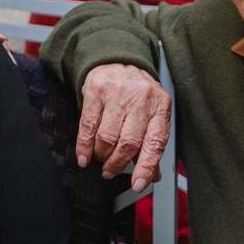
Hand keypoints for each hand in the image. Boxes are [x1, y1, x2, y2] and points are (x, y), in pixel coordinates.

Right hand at [75, 62, 169, 191]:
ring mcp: (117, 93)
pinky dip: (84, 145)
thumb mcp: (151, 113)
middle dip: (117, 163)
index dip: (146, 167)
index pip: (155, 142)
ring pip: (107, 136)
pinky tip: (84, 155)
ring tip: (100, 159)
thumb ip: (152, 145)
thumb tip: (153, 175)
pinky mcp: (96, 90)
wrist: (117, 59)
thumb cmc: (136, 92)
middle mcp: (140, 98)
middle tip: (111, 171)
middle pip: (129, 142)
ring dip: (101, 155)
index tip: (138, 184)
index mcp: (159, 106)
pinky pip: (88, 124)